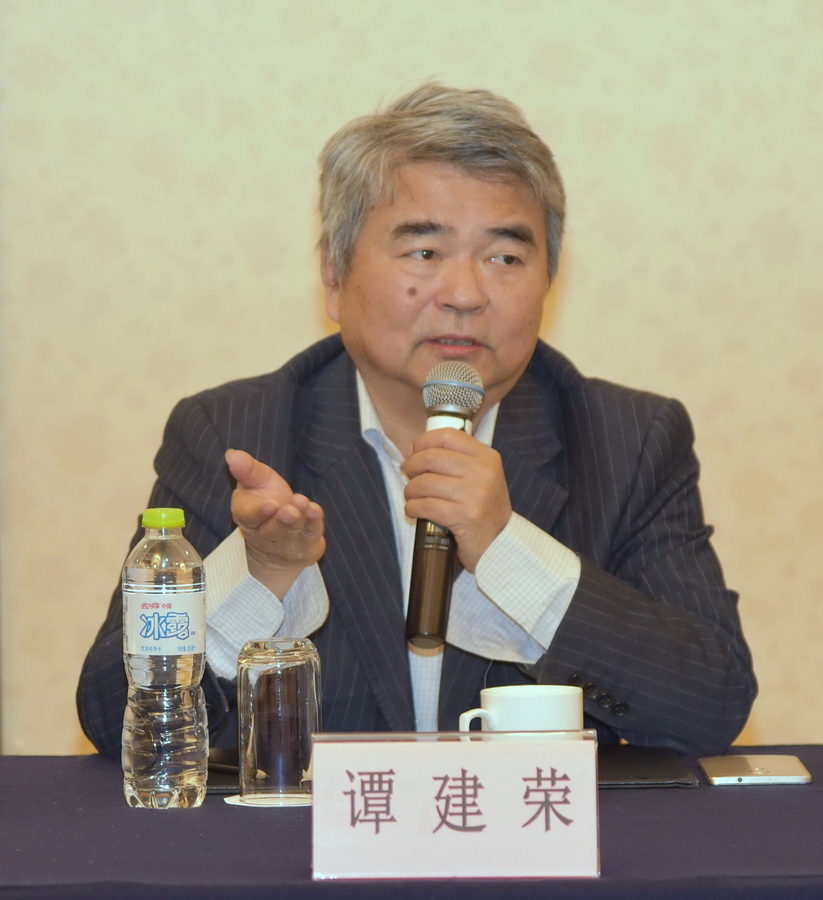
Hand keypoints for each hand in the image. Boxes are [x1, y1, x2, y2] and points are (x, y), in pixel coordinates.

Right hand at [225, 449, 324, 596]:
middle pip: (271, 530)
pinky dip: (313, 523)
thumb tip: (232, 454)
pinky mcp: (305, 547)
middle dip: (281, 520)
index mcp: (247, 517)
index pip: (250, 517)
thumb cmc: (266, 499)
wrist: (282, 535)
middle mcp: (264, 535)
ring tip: (303, 503)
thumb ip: (247, 470)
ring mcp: (285, 544)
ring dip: (300, 519)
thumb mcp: (256, 481)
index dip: (259, 512)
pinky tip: (315, 510)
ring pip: (291, 533)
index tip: (270, 504)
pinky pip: (310, 536)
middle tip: (289, 510)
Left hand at [401, 428, 511, 571]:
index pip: (447, 436)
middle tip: (409, 476)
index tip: (413, 452)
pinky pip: (425, 505)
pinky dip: (412, 508)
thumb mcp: (480, 477)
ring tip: (412, 496)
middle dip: (412, 466)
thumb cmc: (483, 509)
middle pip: (431, 457)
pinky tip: (414, 511)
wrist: (501, 544)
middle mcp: (483, 472)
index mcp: (487, 457)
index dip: (423, 442)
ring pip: (425, 482)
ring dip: (410, 490)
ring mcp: (475, 495)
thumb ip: (454, 460)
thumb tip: (413, 451)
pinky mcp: (464, 517)